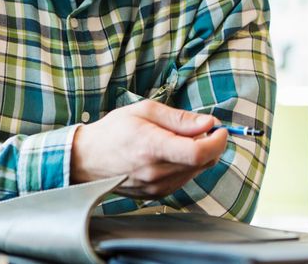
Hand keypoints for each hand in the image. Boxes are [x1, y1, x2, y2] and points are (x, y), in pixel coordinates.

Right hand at [70, 99, 228, 199]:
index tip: (220, 129)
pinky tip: (172, 152)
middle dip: (211, 143)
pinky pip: (185, 179)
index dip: (217, 141)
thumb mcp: (145, 111)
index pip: (198, 152)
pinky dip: (188, 164)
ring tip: (181, 138)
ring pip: (197, 171)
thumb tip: (209, 122)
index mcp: (152, 147)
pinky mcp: (157, 194)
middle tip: (202, 127)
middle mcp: (156, 172)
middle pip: (203, 162)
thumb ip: (180, 118)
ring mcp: (156, 187)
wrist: (87, 159)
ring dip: (200, 154)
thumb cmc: (114, 130)